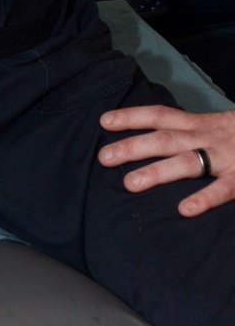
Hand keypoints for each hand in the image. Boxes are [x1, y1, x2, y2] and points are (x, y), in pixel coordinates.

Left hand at [99, 105, 234, 215]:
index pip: (159, 115)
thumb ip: (190, 130)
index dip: (131, 116)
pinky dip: (204, 198)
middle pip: (163, 139)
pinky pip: (223, 189)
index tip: (104, 121)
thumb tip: (154, 138)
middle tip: (103, 157)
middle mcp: (208, 137)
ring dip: (156, 173)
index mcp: (200, 124)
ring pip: (186, 162)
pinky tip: (184, 210)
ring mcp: (226, 157)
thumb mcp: (217, 124)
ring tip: (129, 184)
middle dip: (132, 146)